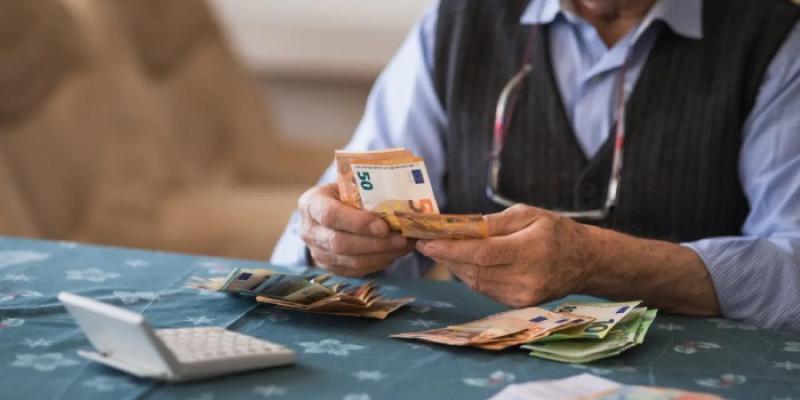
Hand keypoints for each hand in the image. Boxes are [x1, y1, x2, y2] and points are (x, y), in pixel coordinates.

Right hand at [298, 183, 413, 276]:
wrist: (333, 208)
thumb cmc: (346, 191)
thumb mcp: (351, 183)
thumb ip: (368, 189)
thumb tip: (403, 199)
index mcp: (311, 203)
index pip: (330, 215)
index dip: (357, 222)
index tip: (383, 226)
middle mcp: (309, 230)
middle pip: (339, 243)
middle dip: (374, 243)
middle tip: (401, 238)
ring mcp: (318, 252)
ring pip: (350, 261)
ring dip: (381, 255)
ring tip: (403, 245)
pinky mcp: (331, 267)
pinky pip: (356, 270)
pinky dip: (379, 262)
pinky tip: (395, 252)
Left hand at [415, 204, 593, 307]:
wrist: (585, 261)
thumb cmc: (555, 231)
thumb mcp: (528, 214)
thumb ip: (494, 222)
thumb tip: (461, 226)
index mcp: (530, 250)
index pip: (483, 253)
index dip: (452, 249)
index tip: (427, 242)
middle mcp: (526, 278)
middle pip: (475, 269)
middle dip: (446, 256)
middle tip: (426, 243)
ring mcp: (522, 295)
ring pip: (476, 281)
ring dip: (454, 266)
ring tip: (441, 250)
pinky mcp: (518, 304)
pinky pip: (485, 289)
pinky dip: (470, 275)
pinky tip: (463, 262)